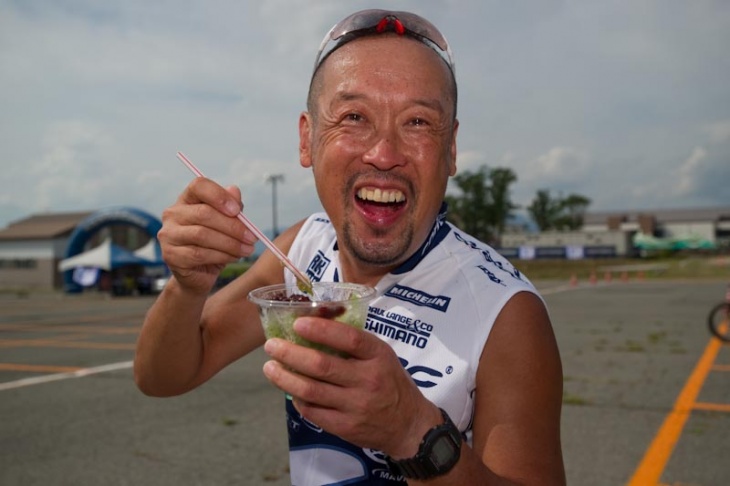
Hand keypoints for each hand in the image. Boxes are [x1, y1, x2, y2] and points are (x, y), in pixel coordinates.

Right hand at [157, 178, 257, 294]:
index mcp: (187, 200)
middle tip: (252, 237)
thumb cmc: (214, 245)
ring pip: (202, 235)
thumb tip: (235, 190)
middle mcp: (173, 214)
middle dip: (233, 226)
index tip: (237, 210)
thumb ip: (231, 208)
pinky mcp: (171, 256)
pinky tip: (233, 257)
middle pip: (204, 213)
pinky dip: (221, 256)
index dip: (219, 195)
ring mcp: (169, 235)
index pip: (198, 186)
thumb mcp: (227, 224)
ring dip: (230, 243)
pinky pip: (199, 254)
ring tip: (247, 249)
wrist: (199, 274)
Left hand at [262, 317, 441, 457]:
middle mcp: (368, 380)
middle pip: (322, 366)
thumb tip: (315, 324)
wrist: (409, 425)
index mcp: (378, 356)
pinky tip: (289, 389)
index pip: (349, 339)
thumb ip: (355, 344)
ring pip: (311, 390)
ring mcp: (356, 406)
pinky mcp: (346, 427)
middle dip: (290, 353)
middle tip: (271, 345)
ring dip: (284, 377)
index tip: (298, 323)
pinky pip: (313, 412)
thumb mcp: (382, 356)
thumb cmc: (390, 382)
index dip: (322, 330)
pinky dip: (297, 399)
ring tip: (269, 367)